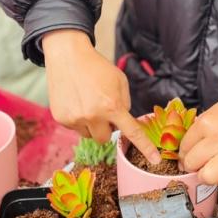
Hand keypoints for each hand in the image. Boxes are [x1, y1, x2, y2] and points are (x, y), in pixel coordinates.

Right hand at [43, 29, 160, 164]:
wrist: (68, 56)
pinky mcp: (61, 118)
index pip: (132, 132)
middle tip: (102, 111)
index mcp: (112, 106)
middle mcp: (93, 116)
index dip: (145, 147)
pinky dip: (77, 118)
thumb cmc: (97, 67)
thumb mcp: (119, 81)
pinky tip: (76, 100)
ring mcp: (75, 119)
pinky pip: (75, 128)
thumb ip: (124, 102)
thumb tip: (122, 121)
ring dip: (91, 125)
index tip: (156, 160)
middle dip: (106, 128)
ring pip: (89, 135)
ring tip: (86, 103)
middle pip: (105, 138)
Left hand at [178, 85, 217, 189]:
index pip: (184, 147)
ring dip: (206, 176)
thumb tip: (187, 148)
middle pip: (192, 163)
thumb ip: (199, 129)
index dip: (183, 154)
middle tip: (197, 164)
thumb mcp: (213, 111)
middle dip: (191, 166)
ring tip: (210, 170)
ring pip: (208, 177)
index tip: (187, 156)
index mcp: (206, 124)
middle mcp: (217, 139)